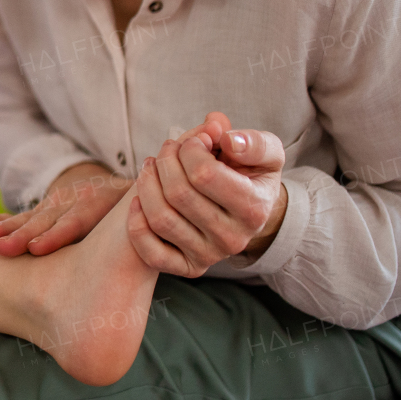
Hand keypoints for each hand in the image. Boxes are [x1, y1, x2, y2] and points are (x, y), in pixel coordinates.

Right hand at [0, 161, 132, 256]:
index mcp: (100, 206)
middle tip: (1, 247)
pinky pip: (15, 214)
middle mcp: (73, 202)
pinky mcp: (42, 209)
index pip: (75, 222)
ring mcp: (54, 204)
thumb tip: (159, 252)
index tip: (37, 249)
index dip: (56, 235)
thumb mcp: (145, 214)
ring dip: (5, 227)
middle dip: (22, 235)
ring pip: (28, 217)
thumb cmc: (138, 214)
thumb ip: (145, 230)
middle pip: (45, 220)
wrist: (127, 184)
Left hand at [128, 111, 286, 276]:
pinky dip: (137, 224)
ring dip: (146, 184)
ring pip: (161, 219)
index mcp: (254, 208)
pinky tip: (139, 199)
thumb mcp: (263, 152)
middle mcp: (233, 238)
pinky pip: (152, 253)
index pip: (204, 174)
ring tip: (151, 166)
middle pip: (178, 194)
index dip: (189, 148)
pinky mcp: (188, 267)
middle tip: (167, 148)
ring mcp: (210, 255)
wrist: (248, 209)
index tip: (192, 140)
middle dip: (165, 161)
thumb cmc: (249, 173)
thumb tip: (220, 132)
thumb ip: (250, 141)